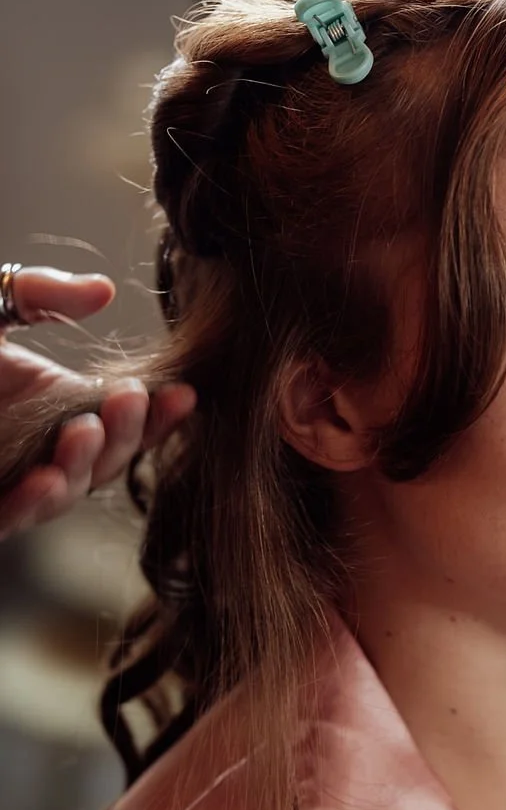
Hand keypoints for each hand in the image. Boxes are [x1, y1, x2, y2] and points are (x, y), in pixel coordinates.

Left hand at [0, 268, 194, 538]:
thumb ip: (40, 294)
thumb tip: (104, 291)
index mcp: (54, 408)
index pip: (123, 420)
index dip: (158, 414)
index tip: (185, 392)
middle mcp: (38, 450)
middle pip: (105, 461)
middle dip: (129, 436)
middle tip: (134, 398)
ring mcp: (7, 481)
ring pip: (64, 493)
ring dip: (84, 467)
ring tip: (88, 430)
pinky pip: (9, 518)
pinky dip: (30, 503)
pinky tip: (44, 477)